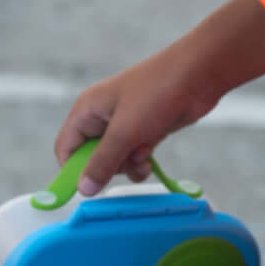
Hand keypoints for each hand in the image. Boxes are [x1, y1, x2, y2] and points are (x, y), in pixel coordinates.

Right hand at [56, 36, 221, 194]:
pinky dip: (141, 161)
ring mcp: (124, 123)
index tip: (89, 189)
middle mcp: (101, 116)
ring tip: (144, 155)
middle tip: (126, 163)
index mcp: (87, 110)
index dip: (73, 170)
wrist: (198, 75)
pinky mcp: (144, 129)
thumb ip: (102, 163)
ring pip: (115, 159)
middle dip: (109, 167)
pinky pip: (133, 155)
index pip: (66, 148)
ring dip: (128, 165)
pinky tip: (152, 155)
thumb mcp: (125, 132)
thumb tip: (82, 189)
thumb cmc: (156, 94)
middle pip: (91, 157)